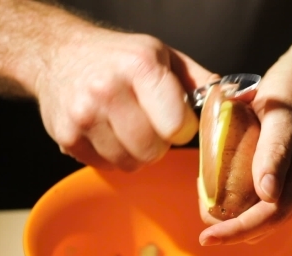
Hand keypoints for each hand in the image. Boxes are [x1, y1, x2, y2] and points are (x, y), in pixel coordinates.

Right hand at [35, 27, 218, 169]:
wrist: (58, 54)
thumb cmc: (118, 57)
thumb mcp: (163, 55)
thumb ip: (199, 82)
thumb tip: (232, 103)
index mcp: (140, 67)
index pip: (177, 126)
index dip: (182, 128)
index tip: (176, 120)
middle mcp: (108, 91)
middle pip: (153, 151)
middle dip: (159, 144)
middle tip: (150, 125)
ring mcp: (84, 116)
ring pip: (130, 163)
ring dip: (136, 153)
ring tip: (127, 126)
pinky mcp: (67, 137)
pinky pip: (106, 166)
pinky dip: (112, 155)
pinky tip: (107, 131)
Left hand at [198, 46, 291, 245]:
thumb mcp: (283, 112)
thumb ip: (275, 150)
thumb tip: (267, 193)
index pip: (271, 214)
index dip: (238, 229)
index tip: (207, 237)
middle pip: (267, 222)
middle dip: (233, 228)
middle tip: (201, 220)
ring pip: (264, 214)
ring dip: (236, 217)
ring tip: (207, 206)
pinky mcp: (285, 173)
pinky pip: (262, 198)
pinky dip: (240, 200)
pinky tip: (220, 187)